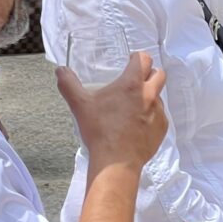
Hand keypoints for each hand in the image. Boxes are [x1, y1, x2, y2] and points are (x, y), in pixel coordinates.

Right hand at [56, 51, 166, 170]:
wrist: (116, 162)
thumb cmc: (99, 131)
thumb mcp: (81, 105)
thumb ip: (69, 85)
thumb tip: (60, 70)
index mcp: (132, 83)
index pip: (144, 59)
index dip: (138, 58)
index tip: (131, 61)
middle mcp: (150, 94)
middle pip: (159, 74)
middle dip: (150, 74)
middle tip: (137, 82)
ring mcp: (159, 112)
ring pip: (159, 97)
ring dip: (150, 97)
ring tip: (135, 108)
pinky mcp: (162, 128)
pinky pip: (160, 117)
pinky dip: (152, 118)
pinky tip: (139, 126)